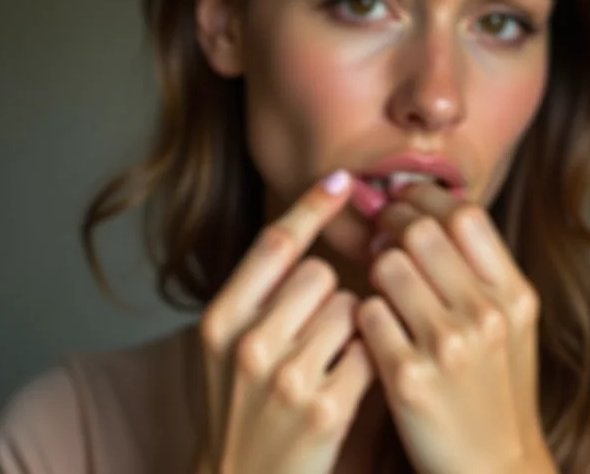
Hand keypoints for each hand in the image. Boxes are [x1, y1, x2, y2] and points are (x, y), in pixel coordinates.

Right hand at [197, 170, 374, 473]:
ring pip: (349, 308)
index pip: (273, 244)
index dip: (310, 206)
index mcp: (220, 320)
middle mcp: (248, 344)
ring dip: (349, 328)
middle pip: (320, 274)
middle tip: (312, 333)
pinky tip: (343, 385)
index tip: (341, 179)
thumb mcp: (227, 345)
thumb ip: (260, 292)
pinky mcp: (324, 411)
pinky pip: (368, 349)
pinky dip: (365, 360)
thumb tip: (307, 229)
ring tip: (325, 364)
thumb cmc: (242, 405)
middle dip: (327, 294)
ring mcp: (286, 379)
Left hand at [358, 182, 555, 473]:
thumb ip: (480, 268)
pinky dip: (365, 312)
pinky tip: (375, 325)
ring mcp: (448, 348)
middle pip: (420, 230)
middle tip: (382, 234)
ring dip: (376, 269)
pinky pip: (367, 313)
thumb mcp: (510, 323)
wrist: (493, 469)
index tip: (405, 200)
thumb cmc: (495, 387)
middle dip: (391, 224)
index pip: (465, 214)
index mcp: (515, 295)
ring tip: (381, 283)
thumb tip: (426, 209)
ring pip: (387, 266)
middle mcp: (486, 315)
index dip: (426, 198)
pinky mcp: (407, 379)